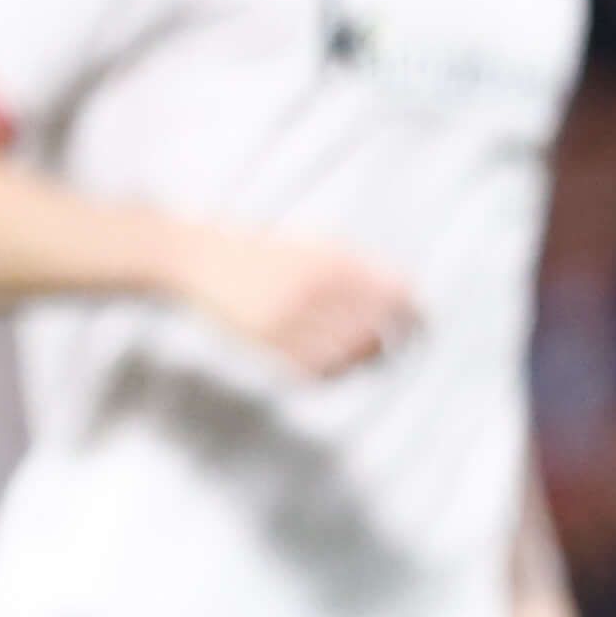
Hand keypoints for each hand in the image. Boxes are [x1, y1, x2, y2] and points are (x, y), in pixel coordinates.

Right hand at [183, 221, 419, 377]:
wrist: (196, 257)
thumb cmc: (260, 251)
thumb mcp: (311, 244)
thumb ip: (356, 266)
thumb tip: (405, 295)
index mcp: (330, 259)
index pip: (394, 295)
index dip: (414, 316)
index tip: (419, 328)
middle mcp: (314, 287)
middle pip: (376, 328)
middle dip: (391, 341)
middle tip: (394, 348)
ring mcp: (288, 315)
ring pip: (348, 352)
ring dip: (361, 359)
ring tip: (364, 357)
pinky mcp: (265, 340)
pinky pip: (313, 369)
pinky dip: (331, 372)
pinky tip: (333, 367)